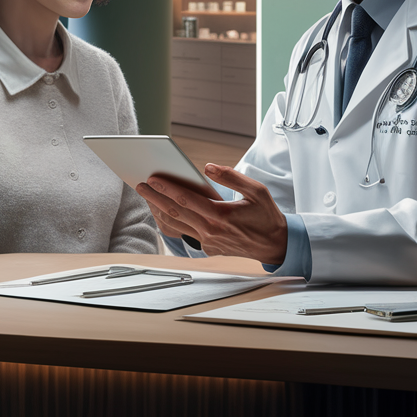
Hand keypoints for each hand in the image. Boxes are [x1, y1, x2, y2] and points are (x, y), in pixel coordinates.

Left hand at [135, 164, 287, 265]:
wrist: (275, 245)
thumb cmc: (266, 216)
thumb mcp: (256, 190)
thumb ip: (231, 177)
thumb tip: (208, 167)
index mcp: (221, 215)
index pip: (187, 200)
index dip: (168, 188)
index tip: (153, 178)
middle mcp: (211, 231)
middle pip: (176, 212)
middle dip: (156, 198)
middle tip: (141, 186)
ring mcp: (208, 242)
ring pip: (176, 225)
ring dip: (159, 211)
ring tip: (148, 197)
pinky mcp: (208, 249)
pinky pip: (184, 234)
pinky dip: (171, 222)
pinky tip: (163, 212)